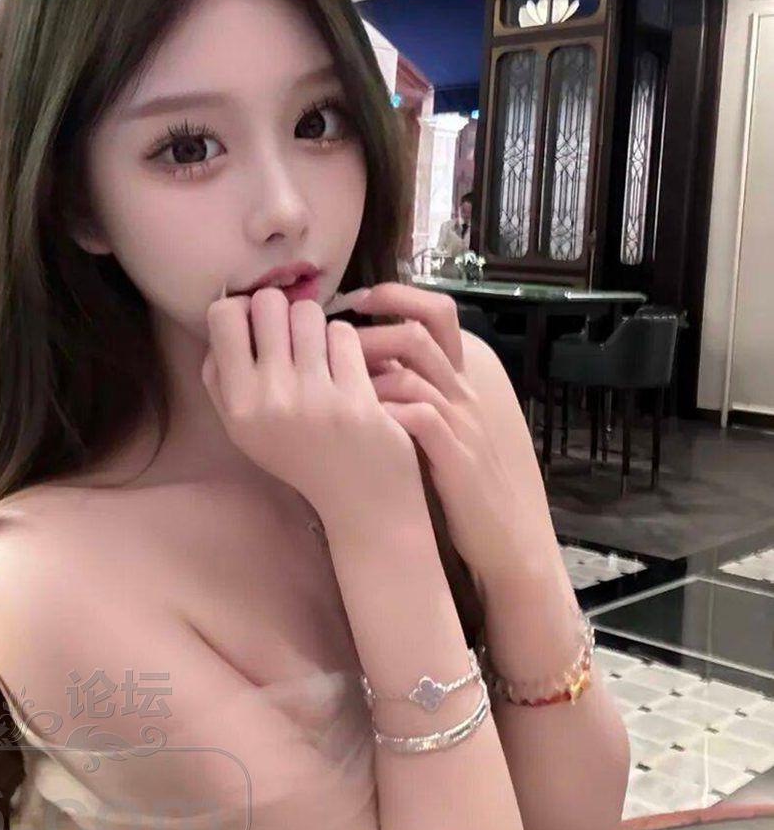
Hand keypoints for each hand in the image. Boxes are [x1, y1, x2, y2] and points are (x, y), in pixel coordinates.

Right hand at [201, 287, 423, 523]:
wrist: (359, 500)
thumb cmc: (299, 457)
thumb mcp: (243, 429)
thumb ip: (222, 378)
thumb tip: (227, 315)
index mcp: (238, 404)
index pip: (223, 316)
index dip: (243, 308)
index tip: (258, 324)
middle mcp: (270, 398)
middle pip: (268, 303)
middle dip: (283, 311)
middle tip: (294, 335)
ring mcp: (314, 397)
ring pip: (309, 313)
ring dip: (316, 325)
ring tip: (321, 350)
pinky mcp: (355, 396)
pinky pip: (344, 334)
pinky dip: (345, 343)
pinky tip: (346, 366)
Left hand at [350, 282, 529, 585]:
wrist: (503, 534)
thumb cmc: (458, 479)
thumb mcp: (440, 424)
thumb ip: (413, 389)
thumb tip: (361, 359)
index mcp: (458, 379)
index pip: (438, 312)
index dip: (397, 295)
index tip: (355, 299)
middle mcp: (462, 392)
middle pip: (420, 332)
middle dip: (369, 329)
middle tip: (327, 340)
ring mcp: (461, 422)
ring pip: (414, 371)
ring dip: (366, 371)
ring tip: (330, 381)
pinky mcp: (456, 455)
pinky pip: (419, 417)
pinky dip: (383, 411)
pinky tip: (354, 418)